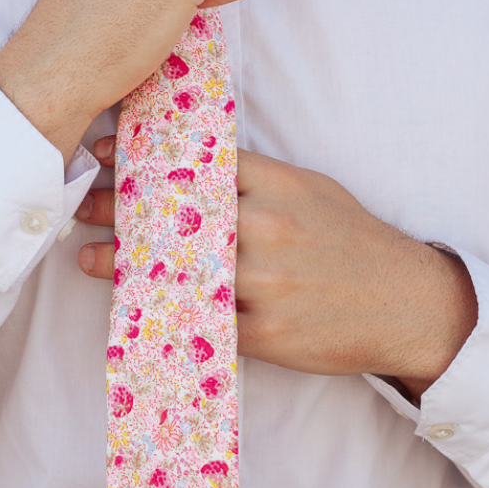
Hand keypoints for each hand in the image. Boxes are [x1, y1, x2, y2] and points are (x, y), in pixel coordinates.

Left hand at [76, 139, 477, 400]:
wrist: (405, 304)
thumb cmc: (353, 243)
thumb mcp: (311, 191)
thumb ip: (257, 179)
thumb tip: (193, 164)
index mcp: (281, 186)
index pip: (200, 164)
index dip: (144, 159)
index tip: (104, 153)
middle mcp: (270, 229)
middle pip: (178, 215)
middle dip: (121, 209)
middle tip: (83, 205)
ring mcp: (266, 284)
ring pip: (181, 269)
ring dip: (126, 263)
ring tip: (89, 255)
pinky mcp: (265, 333)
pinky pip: (203, 319)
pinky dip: (164, 310)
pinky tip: (132, 304)